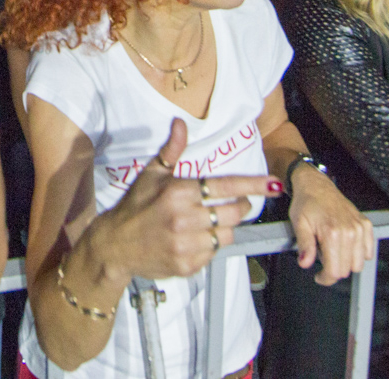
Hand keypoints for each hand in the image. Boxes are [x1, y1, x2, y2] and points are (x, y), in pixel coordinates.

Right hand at [93, 120, 281, 279]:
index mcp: (178, 193)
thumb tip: (180, 123)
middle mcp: (184, 219)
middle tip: (234, 204)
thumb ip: (172, 150)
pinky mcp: (188, 265)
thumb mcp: (151, 175)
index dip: (252, 185)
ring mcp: (187, 245)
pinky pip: (214, 253)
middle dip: (240, 207)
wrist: (114, 245)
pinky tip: (196, 239)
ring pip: (227, 234)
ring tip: (210, 222)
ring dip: (225, 227)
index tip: (274, 184)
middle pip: (234, 213)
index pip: (225, 186)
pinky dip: (211, 245)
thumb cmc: (135, 206)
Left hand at [286, 165, 373, 285]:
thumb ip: (304, 246)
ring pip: (359, 264)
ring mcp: (359, 228)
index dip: (325, 278)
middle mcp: (349, 231)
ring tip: (332, 249)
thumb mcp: (299, 224)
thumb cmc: (307, 203)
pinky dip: (358, 254)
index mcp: (332, 233)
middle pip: (347, 270)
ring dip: (346, 262)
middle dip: (333, 269)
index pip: (335, 271)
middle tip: (322, 256)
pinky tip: (345, 246)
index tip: (319, 276)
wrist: (316, 186)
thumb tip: (305, 262)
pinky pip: (368, 252)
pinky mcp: (366, 225)